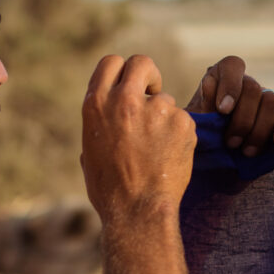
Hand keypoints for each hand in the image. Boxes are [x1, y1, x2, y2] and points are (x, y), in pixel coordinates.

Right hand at [81, 55, 195, 220]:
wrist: (138, 211)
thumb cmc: (110, 190)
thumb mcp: (90, 151)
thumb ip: (101, 125)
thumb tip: (108, 117)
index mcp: (97, 104)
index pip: (111, 63)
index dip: (123, 72)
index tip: (131, 86)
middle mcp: (125, 100)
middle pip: (142, 63)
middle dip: (149, 76)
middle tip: (153, 95)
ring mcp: (156, 109)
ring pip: (166, 100)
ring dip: (165, 118)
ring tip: (158, 150)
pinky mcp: (182, 122)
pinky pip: (184, 120)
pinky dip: (180, 136)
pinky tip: (171, 158)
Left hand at [186, 55, 273, 155]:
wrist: (214, 160)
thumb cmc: (201, 138)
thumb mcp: (194, 125)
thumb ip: (200, 108)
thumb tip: (210, 89)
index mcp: (222, 78)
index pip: (232, 66)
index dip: (230, 85)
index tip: (223, 110)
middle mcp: (246, 84)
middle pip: (253, 88)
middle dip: (242, 119)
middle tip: (231, 143)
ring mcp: (266, 98)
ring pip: (272, 101)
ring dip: (260, 129)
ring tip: (247, 151)